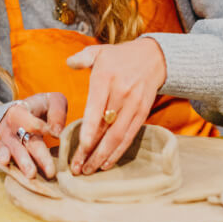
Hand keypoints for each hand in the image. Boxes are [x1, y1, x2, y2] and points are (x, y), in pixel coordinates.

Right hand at [0, 92, 66, 178]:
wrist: (22, 109)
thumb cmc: (42, 107)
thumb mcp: (53, 101)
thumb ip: (57, 114)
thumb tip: (57, 133)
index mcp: (22, 110)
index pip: (31, 120)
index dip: (40, 127)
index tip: (54, 134)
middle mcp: (11, 124)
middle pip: (26, 140)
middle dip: (38, 155)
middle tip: (50, 170)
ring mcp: (5, 137)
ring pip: (15, 150)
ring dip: (24, 163)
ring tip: (31, 175)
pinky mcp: (3, 148)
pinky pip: (4, 156)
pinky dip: (6, 163)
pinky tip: (6, 165)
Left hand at [66, 37, 166, 175]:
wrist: (153, 58)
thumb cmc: (119, 56)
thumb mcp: (99, 51)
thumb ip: (82, 58)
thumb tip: (68, 63)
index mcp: (106, 78)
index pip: (96, 108)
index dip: (90, 129)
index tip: (81, 145)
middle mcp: (121, 93)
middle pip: (106, 127)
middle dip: (91, 151)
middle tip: (77, 167)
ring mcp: (134, 105)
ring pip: (118, 136)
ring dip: (103, 156)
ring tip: (88, 170)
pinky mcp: (143, 113)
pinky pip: (130, 136)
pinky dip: (118, 152)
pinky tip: (106, 163)